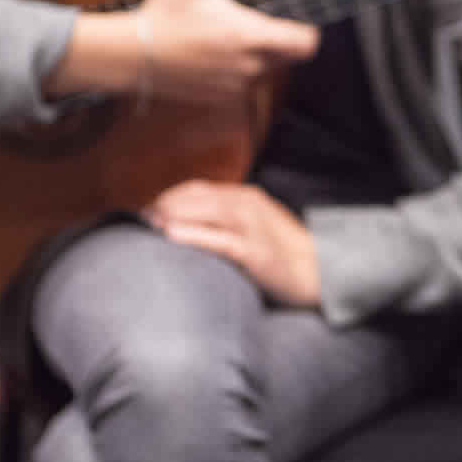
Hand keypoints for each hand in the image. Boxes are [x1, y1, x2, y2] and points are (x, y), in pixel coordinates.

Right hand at [136, 0, 319, 109]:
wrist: (133, 55)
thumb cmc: (165, 12)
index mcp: (248, 35)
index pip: (306, 43)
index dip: (308, 30)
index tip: (296, 17)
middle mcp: (248, 66)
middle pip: (292, 57)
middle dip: (286, 40)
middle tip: (264, 21)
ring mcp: (236, 85)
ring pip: (270, 71)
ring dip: (265, 56)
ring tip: (237, 35)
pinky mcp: (223, 97)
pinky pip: (248, 84)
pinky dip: (244, 70)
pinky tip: (221, 53)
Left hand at [144, 179, 319, 306]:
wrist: (322, 272)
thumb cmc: (285, 254)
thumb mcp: (256, 227)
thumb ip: (227, 222)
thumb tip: (189, 226)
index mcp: (247, 197)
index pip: (197, 189)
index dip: (168, 198)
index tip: (148, 211)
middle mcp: (247, 205)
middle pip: (194, 197)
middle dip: (163, 206)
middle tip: (139, 220)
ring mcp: (251, 227)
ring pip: (202, 212)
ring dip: (170, 215)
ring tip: (146, 224)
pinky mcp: (254, 252)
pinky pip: (217, 239)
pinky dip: (191, 234)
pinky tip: (170, 236)